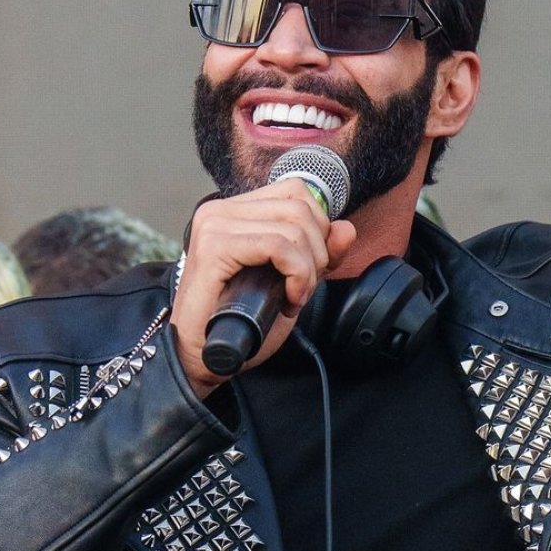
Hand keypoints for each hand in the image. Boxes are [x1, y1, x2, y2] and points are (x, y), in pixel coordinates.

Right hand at [172, 179, 355, 398]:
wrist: (204, 358)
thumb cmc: (242, 322)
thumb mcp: (293, 282)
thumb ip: (320, 254)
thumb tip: (346, 227)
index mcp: (236, 211)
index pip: (297, 192)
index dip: (319, 228)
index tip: (312, 267)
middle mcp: (221, 210)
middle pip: (300, 207)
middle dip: (318, 251)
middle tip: (302, 288)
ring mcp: (214, 225)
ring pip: (293, 226)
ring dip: (307, 269)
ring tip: (293, 297)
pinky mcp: (214, 246)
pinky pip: (278, 246)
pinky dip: (297, 274)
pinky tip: (289, 300)